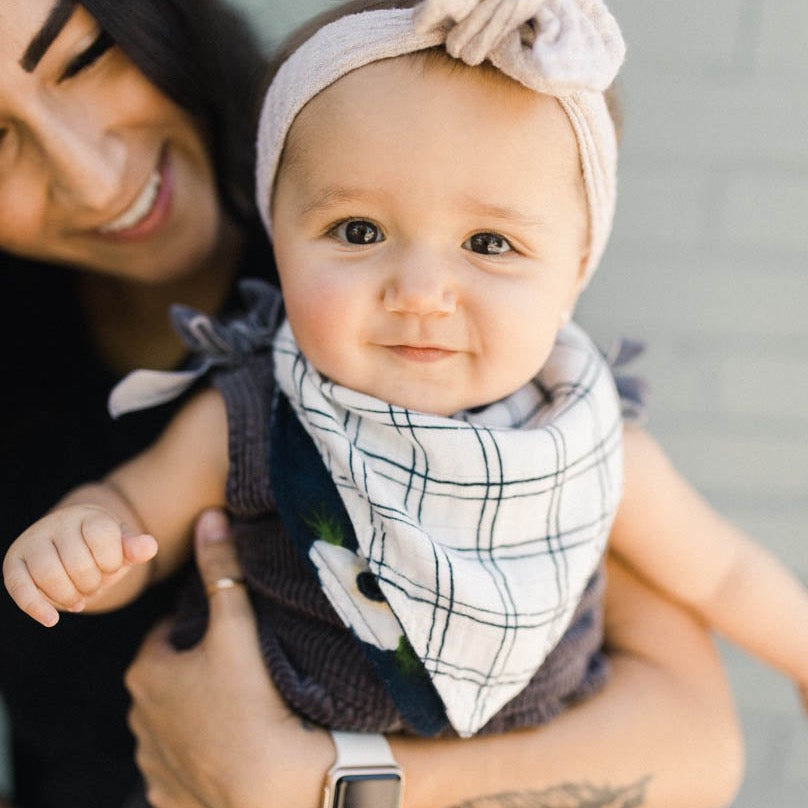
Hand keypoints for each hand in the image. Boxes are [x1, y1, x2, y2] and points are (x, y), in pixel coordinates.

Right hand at [2, 505, 156, 625]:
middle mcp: (56, 523)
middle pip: (77, 563)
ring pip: (49, 575)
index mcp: (88, 516)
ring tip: (78, 598)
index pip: (102, 537)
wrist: (69, 547)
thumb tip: (149, 547)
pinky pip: (19, 587)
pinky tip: (52, 620)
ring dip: (69, 596)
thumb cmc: (101, 551)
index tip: (111, 566)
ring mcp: (32, 541)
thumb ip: (134, 548)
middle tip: (93, 586)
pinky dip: (36, 606)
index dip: (111, 561)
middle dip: (92, 584)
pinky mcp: (14, 563)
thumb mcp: (121, 548)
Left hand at [125, 509, 332, 807]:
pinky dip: (198, 754)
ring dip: (193, 711)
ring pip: (169, 722)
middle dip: (192, 668)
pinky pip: (179, 765)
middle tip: (234, 662)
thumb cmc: (249, 699)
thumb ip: (222, 570)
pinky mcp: (169, 795)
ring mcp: (152, 761)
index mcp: (147, 672)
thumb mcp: (236, 626)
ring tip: (236, 704)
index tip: (222, 626)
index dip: (195, 625)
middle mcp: (138, 718)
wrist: (269, 785)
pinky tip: (229, 746)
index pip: (165, 634)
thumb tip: (209, 516)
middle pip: (166, 678)